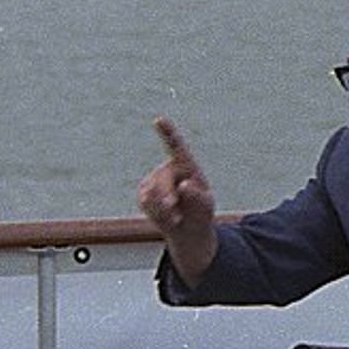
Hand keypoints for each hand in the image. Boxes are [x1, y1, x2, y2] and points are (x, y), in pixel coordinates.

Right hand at [136, 115, 217, 285]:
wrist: (187, 228)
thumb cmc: (200, 213)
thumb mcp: (205, 206)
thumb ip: (197, 196)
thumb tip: (183, 185)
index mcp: (186, 164)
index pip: (175, 145)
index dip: (167, 132)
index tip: (158, 120)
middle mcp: (167, 167)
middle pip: (162, 180)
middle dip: (168, 199)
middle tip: (177, 218)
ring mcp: (153, 180)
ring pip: (151, 193)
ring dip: (165, 211)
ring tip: (176, 217)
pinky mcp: (143, 193)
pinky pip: (145, 202)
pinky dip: (156, 214)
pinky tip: (166, 217)